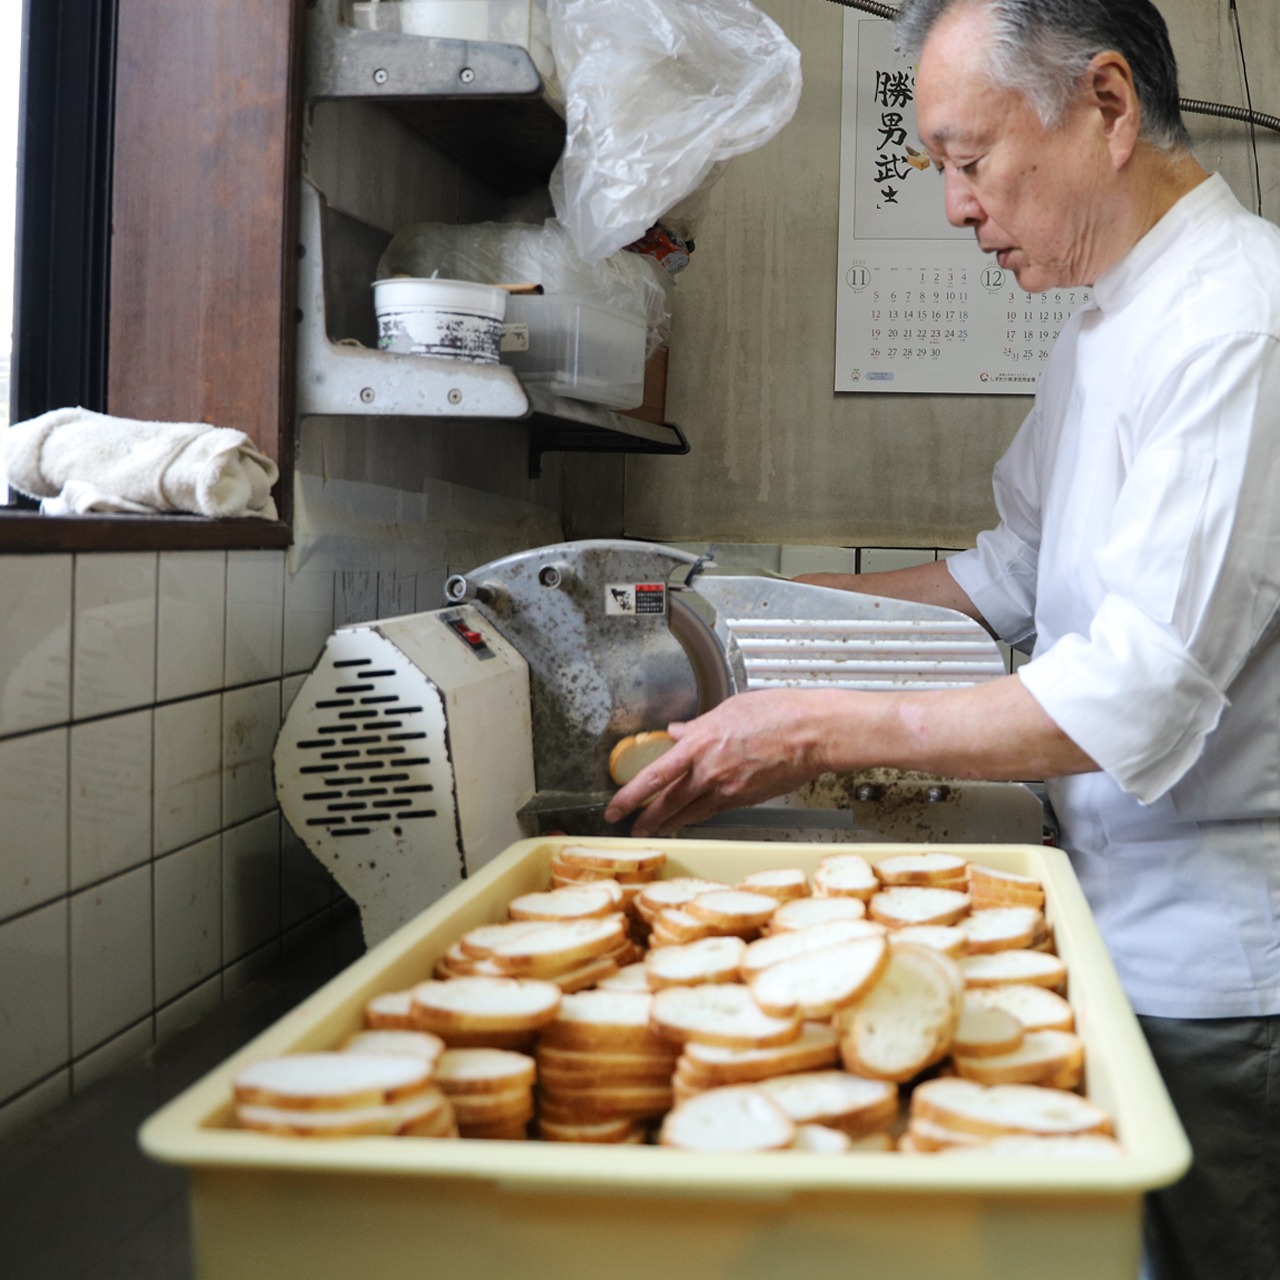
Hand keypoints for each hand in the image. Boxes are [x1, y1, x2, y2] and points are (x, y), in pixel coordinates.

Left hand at [603, 688, 833, 837]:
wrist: (814, 732)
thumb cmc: (779, 713)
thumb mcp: (729, 709)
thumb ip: (699, 724)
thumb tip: (677, 731)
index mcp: (700, 743)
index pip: (653, 777)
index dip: (629, 796)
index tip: (615, 808)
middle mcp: (709, 770)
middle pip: (666, 803)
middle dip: (645, 820)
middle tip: (630, 829)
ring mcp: (728, 788)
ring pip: (689, 813)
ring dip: (669, 823)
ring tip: (655, 829)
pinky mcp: (745, 799)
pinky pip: (713, 811)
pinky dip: (698, 816)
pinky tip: (691, 819)